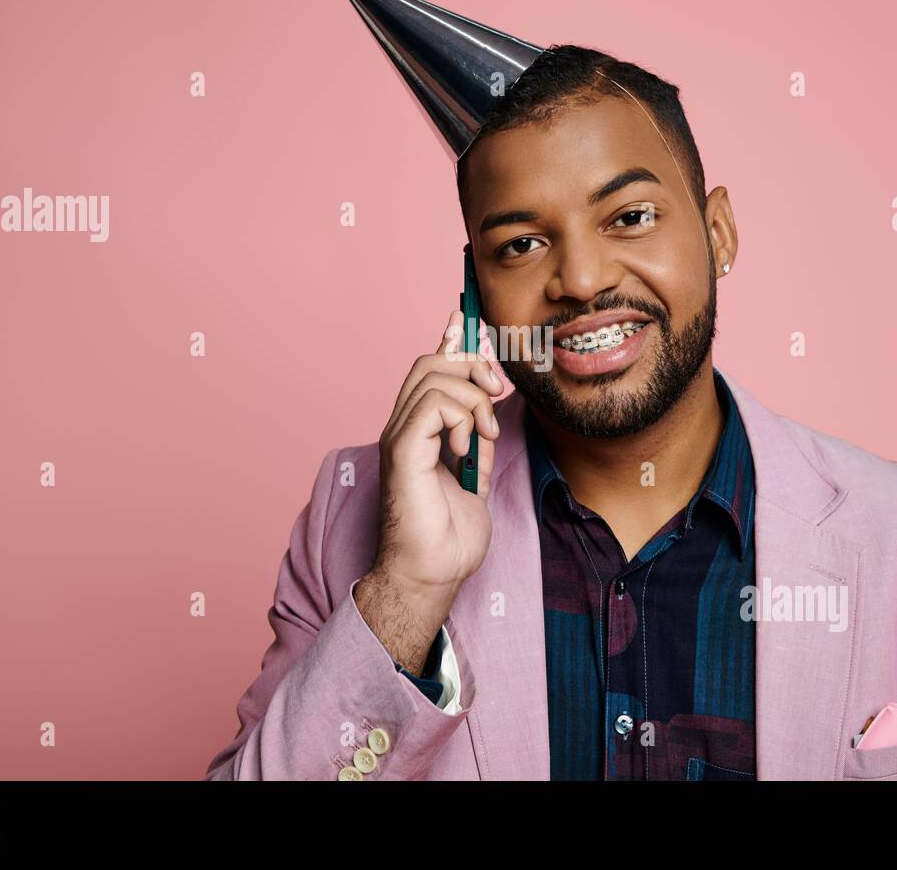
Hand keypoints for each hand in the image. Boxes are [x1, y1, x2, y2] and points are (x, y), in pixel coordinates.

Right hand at [374, 310, 503, 595]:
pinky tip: (467, 448)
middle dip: (472, 364)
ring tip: (483, 437)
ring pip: (435, 375)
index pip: (430, 367)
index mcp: (418, 431)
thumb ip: (476, 439)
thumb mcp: (475, 475)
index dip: (450, 340)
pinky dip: (462, 417)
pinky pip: (435, 403)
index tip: (468, 321)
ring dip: (474, 399)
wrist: (430, 575)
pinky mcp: (402, 449)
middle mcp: (403, 427)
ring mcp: (399, 436)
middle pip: (431, 361)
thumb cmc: (448, 538)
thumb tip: (489, 408)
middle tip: (497, 394)